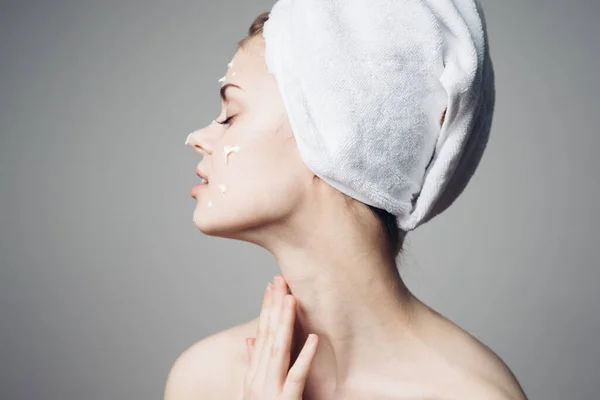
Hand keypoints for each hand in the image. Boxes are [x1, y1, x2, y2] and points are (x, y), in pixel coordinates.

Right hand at [243, 275, 318, 398]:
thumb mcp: (254, 389)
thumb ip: (254, 363)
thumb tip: (251, 339)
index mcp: (254, 373)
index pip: (261, 333)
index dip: (266, 308)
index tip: (271, 285)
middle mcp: (258, 378)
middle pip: (268, 336)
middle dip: (273, 307)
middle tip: (280, 280)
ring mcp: (270, 390)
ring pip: (279, 350)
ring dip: (285, 323)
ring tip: (292, 300)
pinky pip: (296, 377)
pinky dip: (304, 357)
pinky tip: (313, 339)